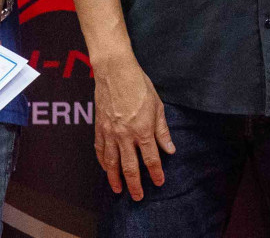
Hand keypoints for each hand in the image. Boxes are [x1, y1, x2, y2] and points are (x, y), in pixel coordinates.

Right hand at [93, 54, 173, 200]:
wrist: (115, 71)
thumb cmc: (139, 85)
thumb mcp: (157, 106)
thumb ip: (162, 130)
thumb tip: (170, 149)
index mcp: (143, 130)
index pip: (151, 159)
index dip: (156, 173)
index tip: (159, 183)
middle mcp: (125, 136)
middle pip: (130, 167)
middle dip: (135, 184)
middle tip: (138, 197)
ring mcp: (110, 133)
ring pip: (112, 163)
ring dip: (115, 179)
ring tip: (119, 190)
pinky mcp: (99, 128)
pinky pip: (100, 150)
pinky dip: (102, 162)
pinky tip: (105, 169)